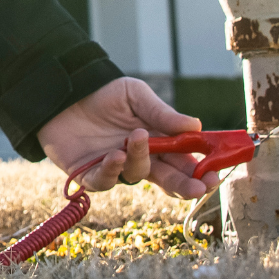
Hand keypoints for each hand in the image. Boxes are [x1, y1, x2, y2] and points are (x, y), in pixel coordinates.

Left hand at [37, 77, 217, 198]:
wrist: (63, 92)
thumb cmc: (103, 94)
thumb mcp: (135, 95)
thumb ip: (161, 112)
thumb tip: (195, 126)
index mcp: (158, 143)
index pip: (185, 162)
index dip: (202, 170)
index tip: (215, 174)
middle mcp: (140, 159)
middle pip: (168, 180)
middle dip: (185, 185)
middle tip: (198, 186)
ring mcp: (115, 168)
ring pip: (136, 175)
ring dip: (140, 160)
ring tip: (136, 139)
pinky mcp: (88, 173)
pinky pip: (103, 181)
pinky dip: (111, 171)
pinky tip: (114, 155)